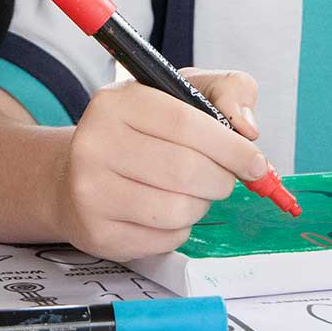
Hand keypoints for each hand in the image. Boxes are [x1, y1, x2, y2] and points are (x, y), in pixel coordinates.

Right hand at [55, 69, 266, 261]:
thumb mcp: (180, 96)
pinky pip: (164, 239)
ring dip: (200, 205)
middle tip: (222, 179)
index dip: (232, 148)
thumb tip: (246, 127)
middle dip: (220, 180)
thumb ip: (225, 91)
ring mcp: (91, 192)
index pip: (186, 124)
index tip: (255, 163)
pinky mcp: (98, 233)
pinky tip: (166, 213)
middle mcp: (94, 145)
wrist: (76, 178)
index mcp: (116, 102)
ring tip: (191, 193)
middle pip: (185, 171)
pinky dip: (179, 229)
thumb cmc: (139, 135)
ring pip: (177, 209)